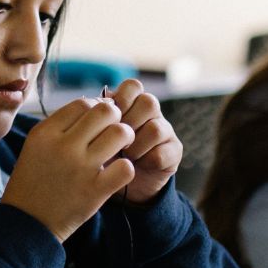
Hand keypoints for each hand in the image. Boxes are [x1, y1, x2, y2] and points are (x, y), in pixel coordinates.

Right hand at [2, 97, 135, 241]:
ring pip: (121, 133)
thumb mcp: (35, 146)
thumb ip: (60, 125)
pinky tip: (117, 172)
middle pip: (105, 112)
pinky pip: (126, 167)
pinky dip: (126, 168)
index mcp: (45, 133)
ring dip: (126, 137)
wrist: (27, 222)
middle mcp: (63, 147)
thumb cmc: (33, 180)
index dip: (96, 107)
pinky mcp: (95, 191)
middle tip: (114, 129)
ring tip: (121, 147)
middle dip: (116, 117)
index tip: (98, 120)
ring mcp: (80, 169)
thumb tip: (94, 105)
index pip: (83, 103)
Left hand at [107, 79, 182, 204]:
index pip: (133, 86)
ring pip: (156, 129)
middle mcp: (152, 113)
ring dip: (135, 146)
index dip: (121, 99)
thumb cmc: (104, 151)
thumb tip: (94, 102)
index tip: (108, 119)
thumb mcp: (97, 134)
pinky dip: (144, 162)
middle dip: (129, 123)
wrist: (120, 181)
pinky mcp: (174, 151)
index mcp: (132, 102)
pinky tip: (134, 167)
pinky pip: (162, 153)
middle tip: (115, 140)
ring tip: (124, 156)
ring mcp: (165, 130)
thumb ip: (97, 117)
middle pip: (149, 102)